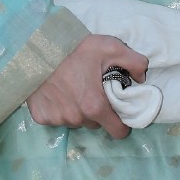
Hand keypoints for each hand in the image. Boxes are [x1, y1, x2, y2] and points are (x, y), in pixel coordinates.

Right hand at [27, 34, 148, 140]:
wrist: (36, 46)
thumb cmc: (75, 48)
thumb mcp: (110, 47)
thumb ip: (134, 62)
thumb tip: (142, 78)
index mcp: (95, 107)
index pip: (117, 132)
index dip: (121, 124)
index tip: (117, 112)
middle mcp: (77, 118)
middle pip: (95, 125)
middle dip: (97, 112)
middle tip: (92, 91)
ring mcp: (57, 119)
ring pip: (75, 121)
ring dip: (77, 110)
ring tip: (72, 88)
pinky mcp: (41, 117)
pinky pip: (55, 118)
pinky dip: (58, 109)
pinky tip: (56, 92)